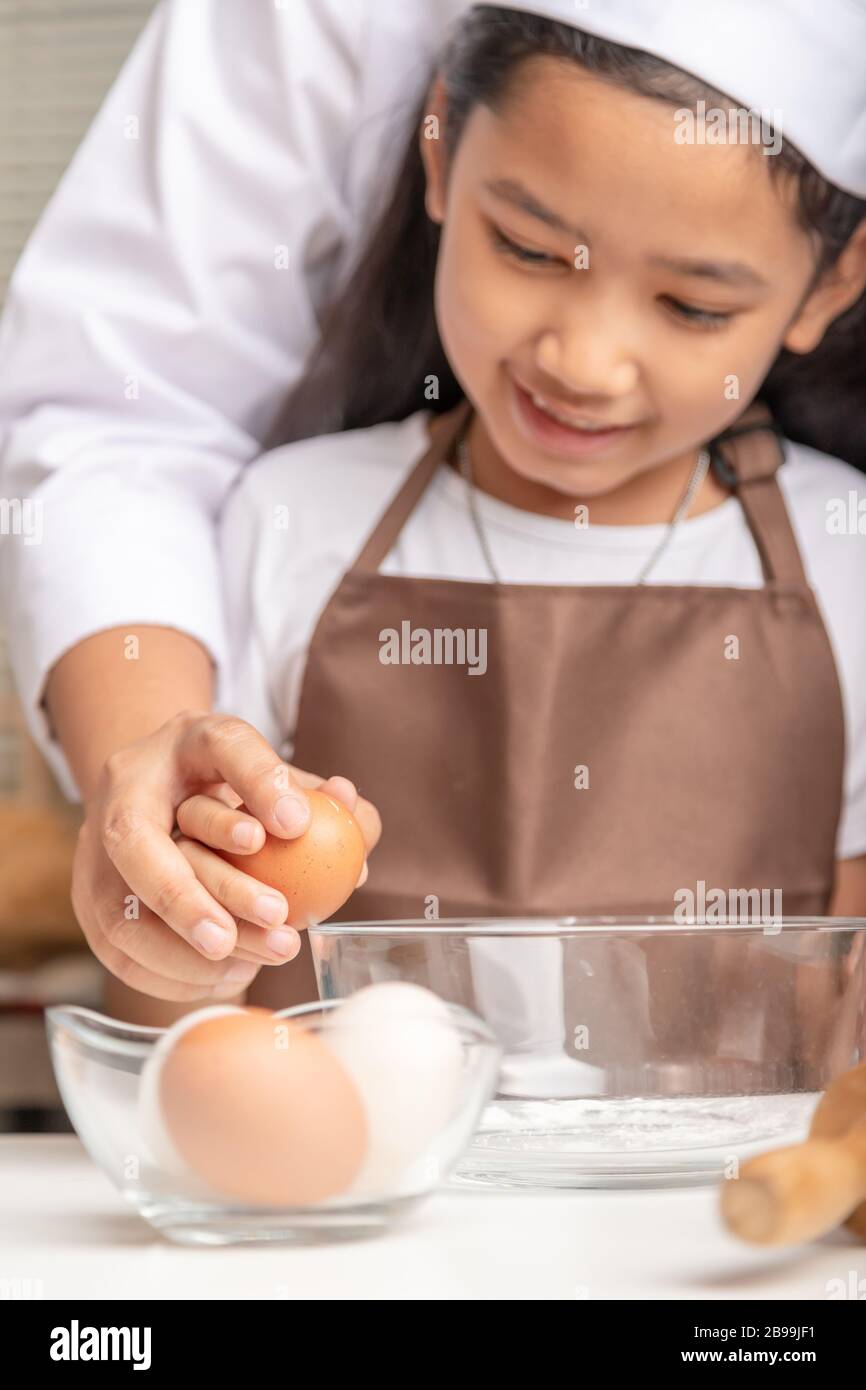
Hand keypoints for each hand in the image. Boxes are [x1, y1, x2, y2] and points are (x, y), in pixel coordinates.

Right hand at [72, 710, 380, 1000]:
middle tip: (280, 921)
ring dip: (197, 947)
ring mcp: (94, 850)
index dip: (251, 787)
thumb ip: (313, 792)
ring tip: (264, 955)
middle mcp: (124, 792)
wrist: (155, 789)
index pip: (218, 748)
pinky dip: (179, 973)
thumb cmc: (222, 778)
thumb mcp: (269, 768)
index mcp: (180, 741)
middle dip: (217, 891)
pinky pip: (124, 953)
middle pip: (150, 848)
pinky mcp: (90, 901)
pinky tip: (233, 971)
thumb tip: (359, 816)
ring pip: (128, 911)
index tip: (291, 826)